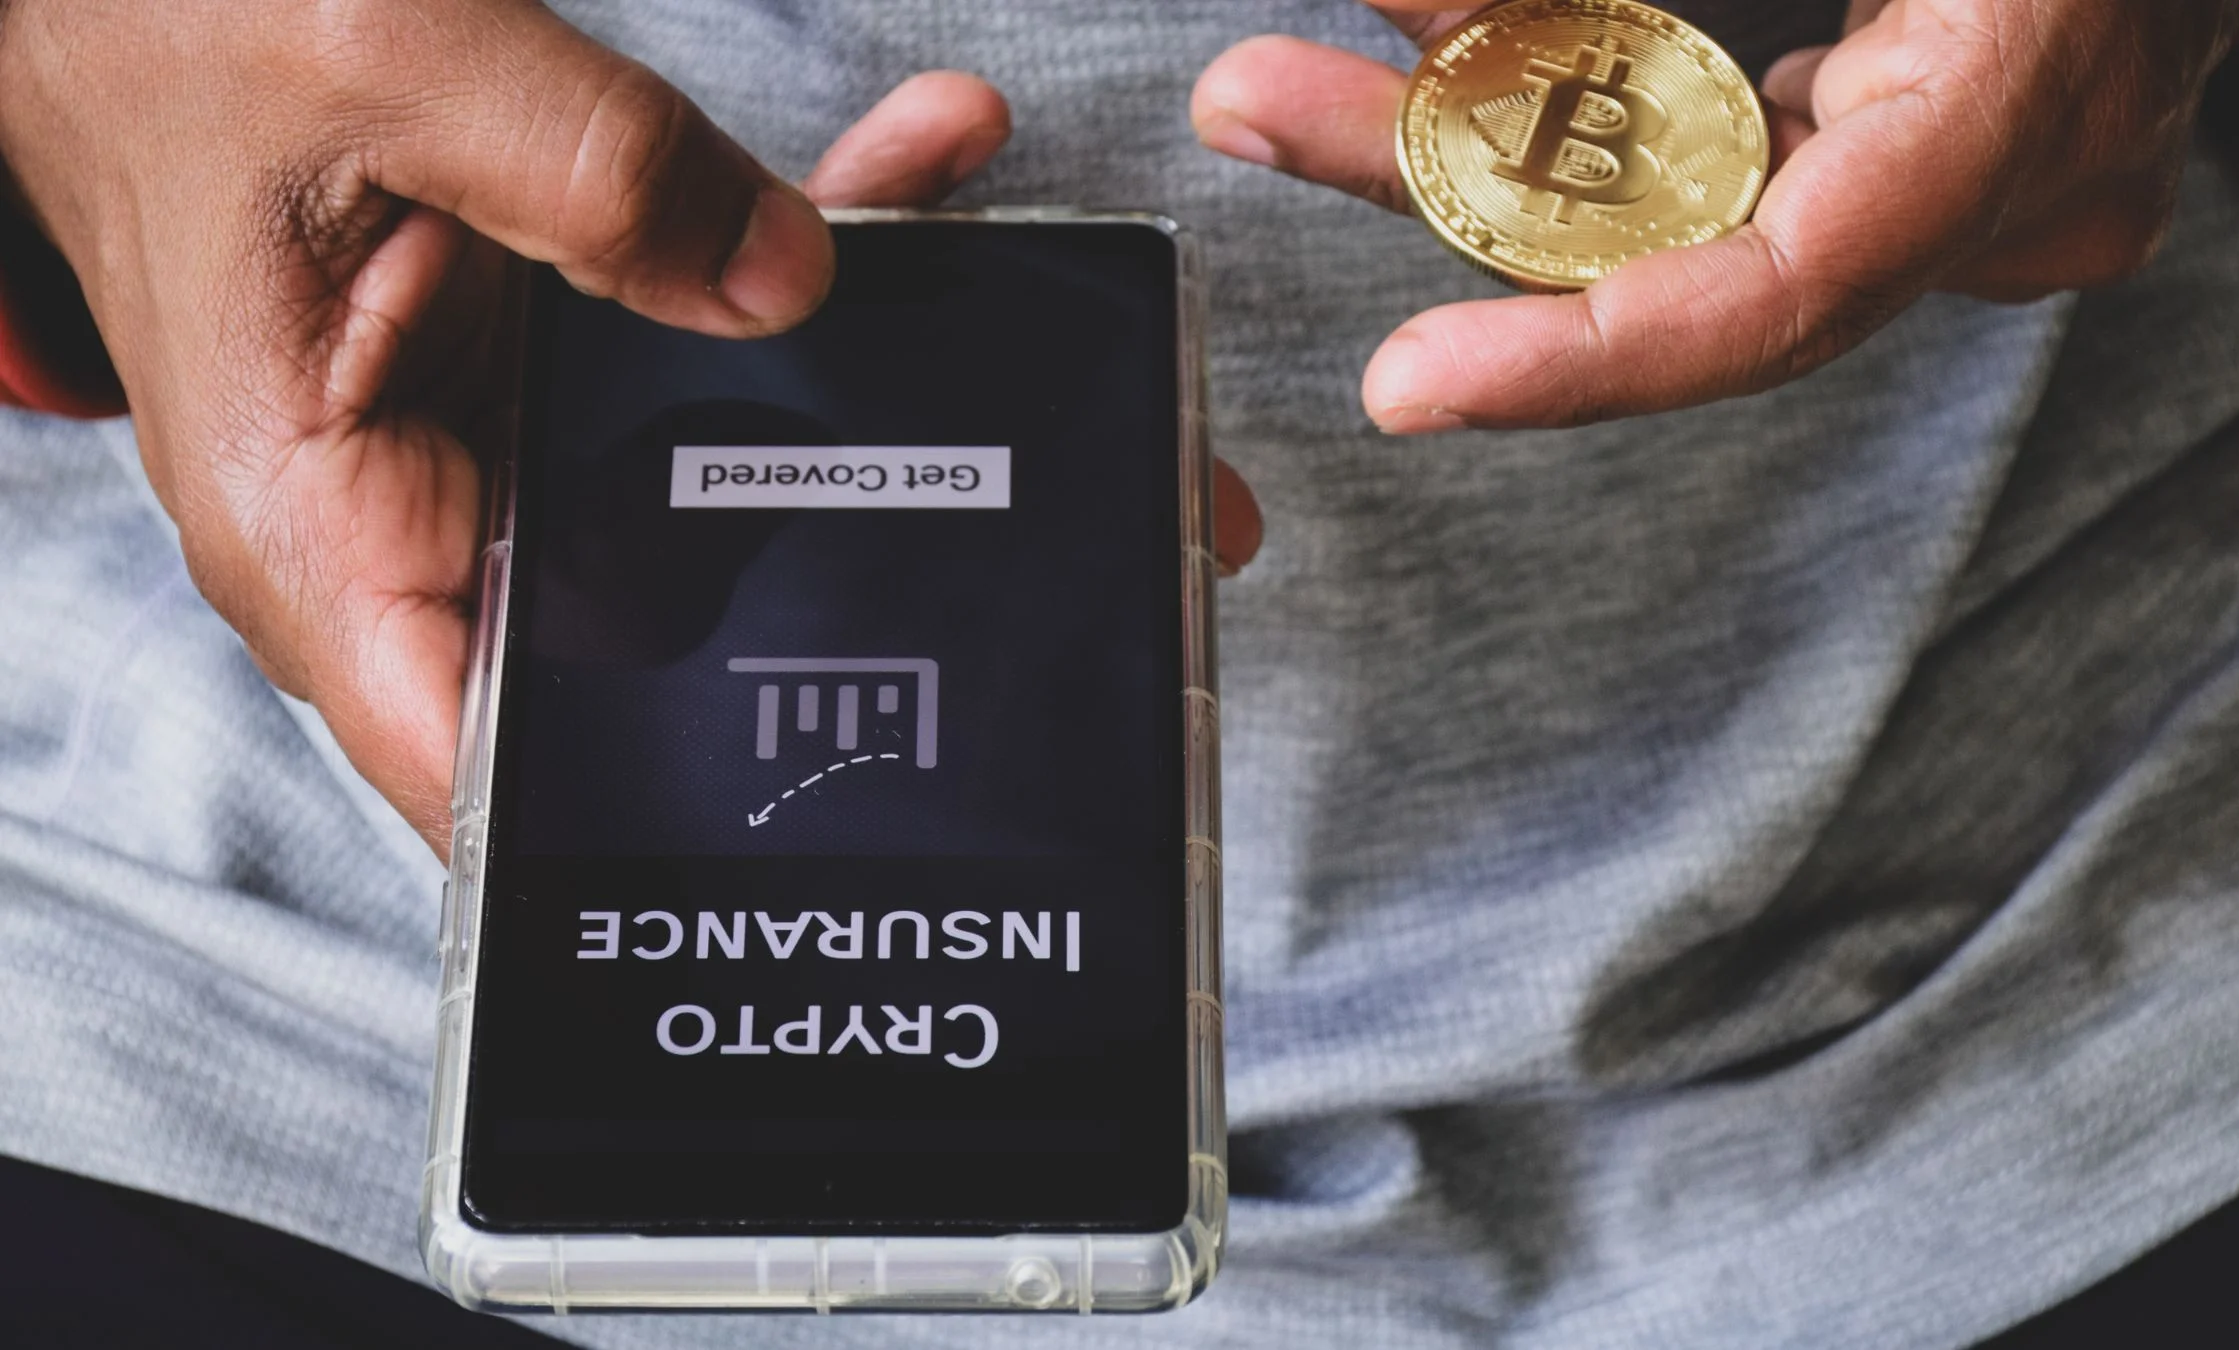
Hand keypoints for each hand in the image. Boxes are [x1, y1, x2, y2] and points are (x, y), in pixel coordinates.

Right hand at [0, 0, 1261, 854]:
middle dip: (861, 601)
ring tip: (1053, 350)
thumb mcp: (377, 70)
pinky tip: (929, 176)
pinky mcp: (541, 359)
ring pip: (712, 478)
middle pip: (657, 637)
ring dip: (877, 399)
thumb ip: (582, 172)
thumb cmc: (172, 32)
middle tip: (1082, 561)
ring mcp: (489, 447)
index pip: (488, 765)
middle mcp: (414, 521)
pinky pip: (697, 340)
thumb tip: (787, 277)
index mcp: (324, 529)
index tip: (858, 808)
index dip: (654, 819)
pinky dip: (808, 258)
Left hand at [1192, 0, 2238, 431]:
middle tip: (1263, 107)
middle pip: (1670, 239)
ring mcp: (1955, 173)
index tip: (1413, 387)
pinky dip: (1580, 103)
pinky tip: (1438, 49)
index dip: (1583, 356)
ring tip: (1292, 81)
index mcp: (2028, 102)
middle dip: (1441, 174)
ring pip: (1668, 196)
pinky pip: (1715, 150)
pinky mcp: (1910, 135)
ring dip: (1475, 128)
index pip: (1783, 297)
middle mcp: (1997, 184)